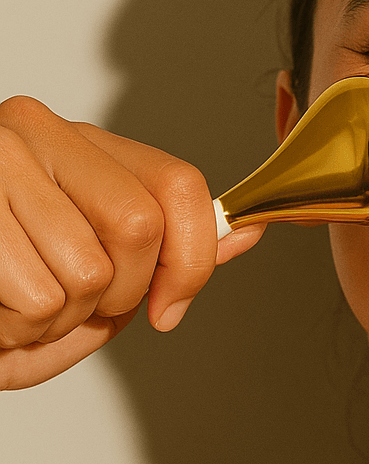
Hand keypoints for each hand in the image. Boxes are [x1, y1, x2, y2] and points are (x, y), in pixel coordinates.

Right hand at [0, 96, 264, 390]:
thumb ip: (173, 251)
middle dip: (119, 296)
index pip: (179, 185)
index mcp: (80, 144)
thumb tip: (249, 232)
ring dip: (56, 321)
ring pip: (86, 273)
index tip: (168, 308)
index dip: (193, 259)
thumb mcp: (93, 270)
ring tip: (14, 305)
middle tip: (72, 306)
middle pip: (139, 227)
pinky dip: (16, 330)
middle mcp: (33, 133)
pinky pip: (34, 296)